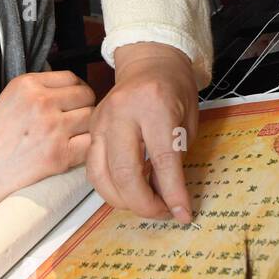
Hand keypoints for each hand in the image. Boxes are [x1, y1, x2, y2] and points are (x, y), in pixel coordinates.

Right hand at [0, 70, 94, 204]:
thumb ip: (38, 91)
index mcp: (27, 85)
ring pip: (92, 119)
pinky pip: (90, 144)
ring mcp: (52, 128)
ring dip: (86, 129)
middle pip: (87, 96)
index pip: (71, 77)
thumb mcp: (8, 100)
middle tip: (73, 122)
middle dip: (83, 108)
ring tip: (71, 138)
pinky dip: (86, 150)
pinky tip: (72, 153)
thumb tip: (73, 89)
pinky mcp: (59, 155)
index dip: (77, 90)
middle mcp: (41, 102)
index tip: (74, 102)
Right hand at [86, 43, 199, 221]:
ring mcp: (100, 121)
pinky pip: (94, 169)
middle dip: (144, 204)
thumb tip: (170, 200)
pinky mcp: (90, 129)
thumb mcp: (188, 122)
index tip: (182, 215)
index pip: (162, 160)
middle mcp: (121, 112)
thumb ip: (176, 159)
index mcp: (154, 105)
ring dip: (124, 201)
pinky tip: (128, 193)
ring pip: (102, 176)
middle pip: (124, 172)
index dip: (173, 194)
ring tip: (146, 205)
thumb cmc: (175, 90)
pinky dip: (110, 189)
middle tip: (163, 213)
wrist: (150, 63)